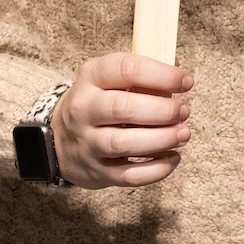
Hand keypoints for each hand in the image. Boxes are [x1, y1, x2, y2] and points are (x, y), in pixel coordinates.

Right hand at [54, 52, 192, 188]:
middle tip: (184, 111)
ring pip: (123, 143)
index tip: (186, 82)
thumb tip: (182, 78)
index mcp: (91, 77)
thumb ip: (144, 76)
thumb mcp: (110, 79)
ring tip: (183, 134)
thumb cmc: (98, 104)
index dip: (163, 75)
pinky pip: (129, 175)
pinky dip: (157, 170)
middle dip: (163, 110)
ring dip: (162, 139)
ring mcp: (87, 143)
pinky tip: (173, 158)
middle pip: (124, 108)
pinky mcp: (96, 171)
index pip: (127, 68)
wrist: (57, 140)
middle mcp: (84, 109)